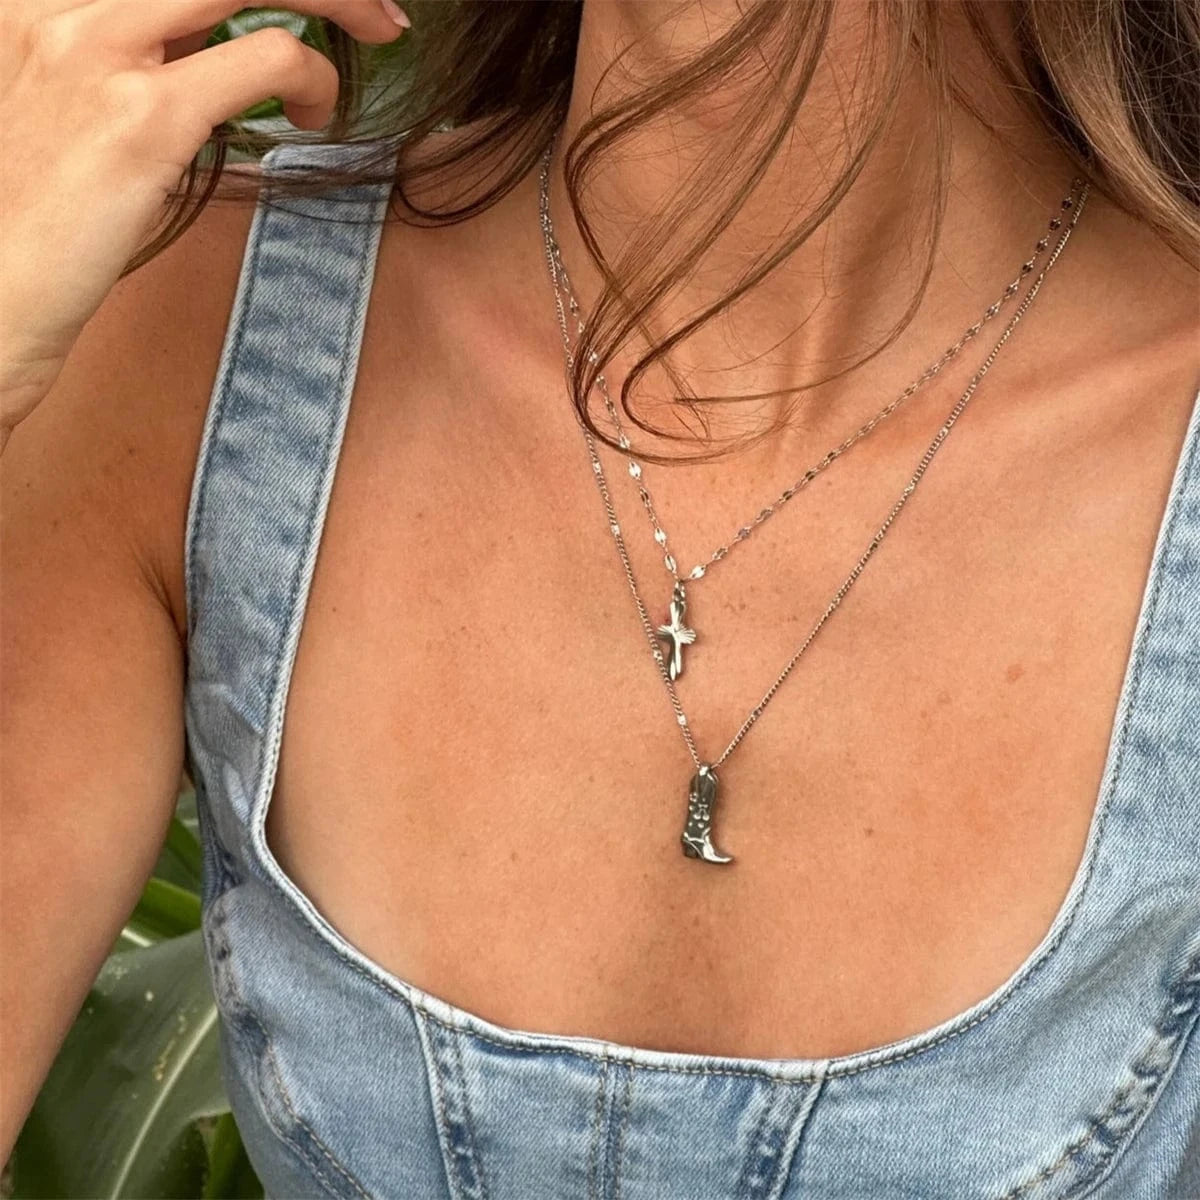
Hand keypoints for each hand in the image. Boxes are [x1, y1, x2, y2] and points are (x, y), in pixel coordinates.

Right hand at [0, 0, 408, 440]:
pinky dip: (315, 77)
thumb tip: (220, 52)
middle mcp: (62, 5)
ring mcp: (99, 51)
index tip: (310, 1)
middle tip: (376, 10)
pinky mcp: (143, 114)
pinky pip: (268, 57)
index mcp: (41, 1)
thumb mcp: (81, 113)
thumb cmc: (47, 222)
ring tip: (376, 37)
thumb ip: (142, 65)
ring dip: (335, 0)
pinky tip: (318, 116)